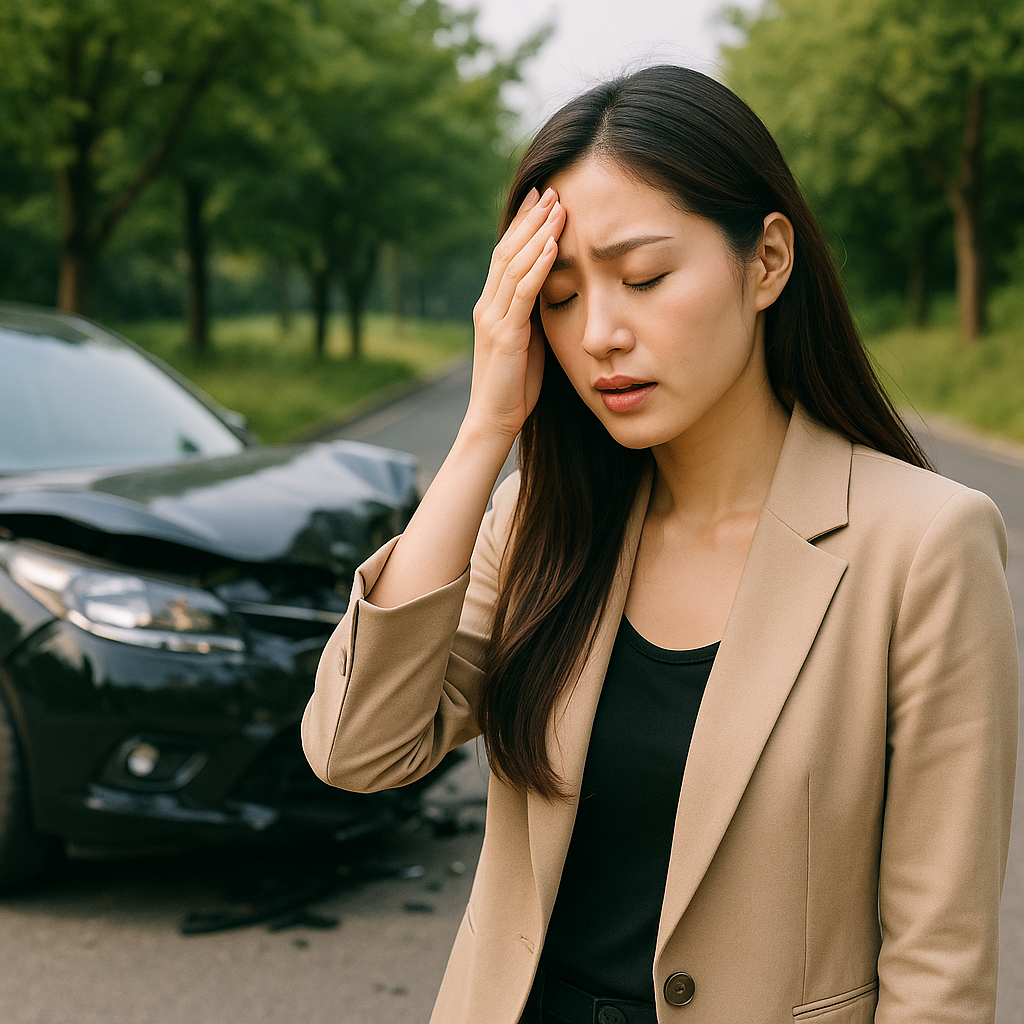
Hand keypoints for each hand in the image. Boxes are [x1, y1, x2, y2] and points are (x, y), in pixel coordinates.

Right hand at [466, 186, 564, 441]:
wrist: (494, 420)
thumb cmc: (515, 387)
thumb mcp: (528, 342)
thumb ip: (534, 315)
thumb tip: (556, 291)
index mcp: (491, 307)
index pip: (505, 255)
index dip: (522, 225)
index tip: (541, 198)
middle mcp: (487, 306)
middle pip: (507, 250)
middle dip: (530, 219)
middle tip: (551, 189)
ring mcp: (493, 319)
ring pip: (514, 265)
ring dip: (537, 234)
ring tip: (558, 207)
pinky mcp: (505, 335)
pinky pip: (522, 293)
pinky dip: (538, 267)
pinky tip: (553, 245)